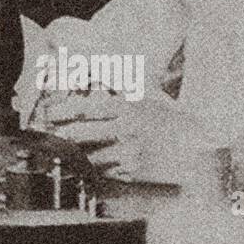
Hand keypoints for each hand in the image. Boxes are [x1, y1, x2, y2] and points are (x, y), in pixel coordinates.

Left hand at [45, 90, 216, 182]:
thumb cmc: (168, 117)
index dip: (60, 111)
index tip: (48, 113)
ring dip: (74, 155)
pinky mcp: (132, 172)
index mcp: (126, 107)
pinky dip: (93, 169)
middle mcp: (124, 129)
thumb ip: (118, 82)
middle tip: (48, 135)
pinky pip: (103, 173)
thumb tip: (92, 71)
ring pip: (88, 156)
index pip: (83, 108)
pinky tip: (90, 166)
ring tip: (64, 152)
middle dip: (59, 135)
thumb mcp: (145, 94)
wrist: (195, 148)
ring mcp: (128, 153)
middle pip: (79, 134)